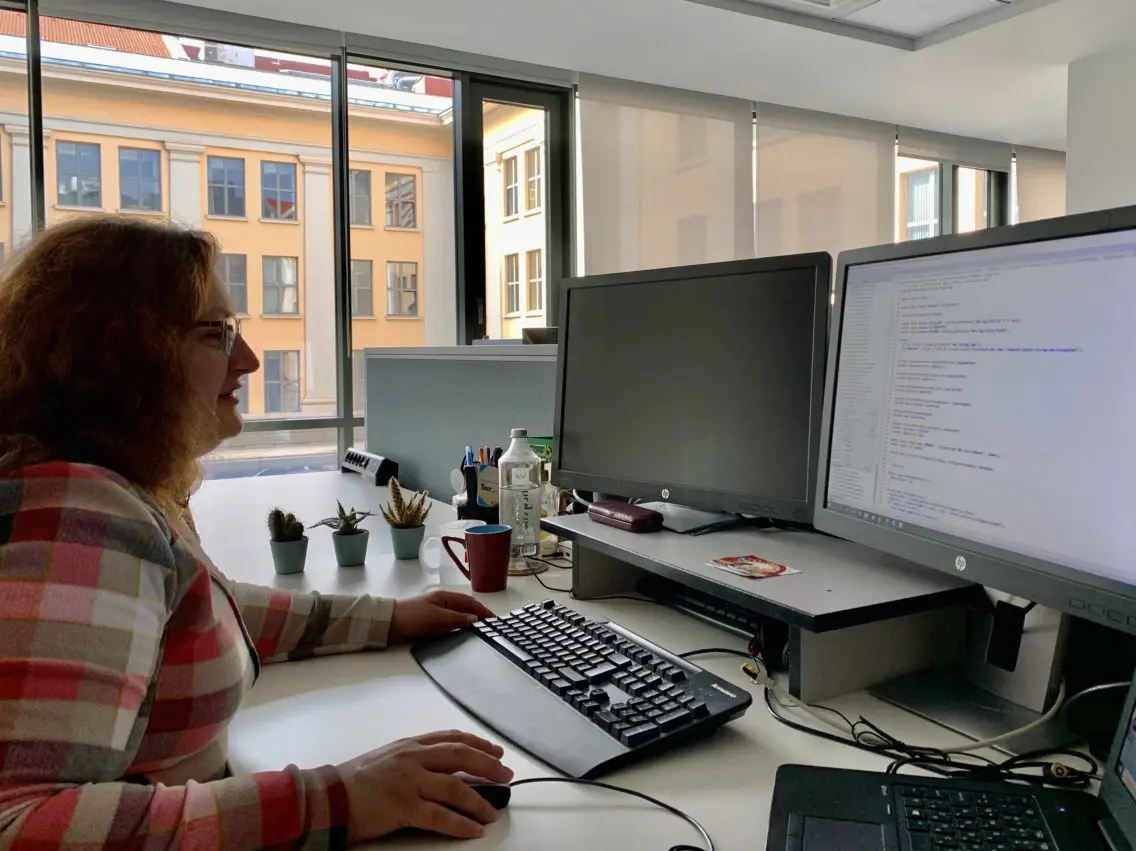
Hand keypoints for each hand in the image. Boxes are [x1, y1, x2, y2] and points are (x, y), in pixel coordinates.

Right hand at [339, 729, 512, 842]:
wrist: (327, 796)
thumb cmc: (354, 781)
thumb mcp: (387, 757)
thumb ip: (413, 757)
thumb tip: (442, 766)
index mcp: (409, 745)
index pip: (452, 738)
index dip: (478, 744)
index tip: (495, 751)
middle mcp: (413, 759)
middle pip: (461, 757)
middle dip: (488, 765)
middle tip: (506, 776)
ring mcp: (409, 782)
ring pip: (456, 788)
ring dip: (479, 801)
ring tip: (492, 812)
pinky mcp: (404, 807)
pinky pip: (440, 816)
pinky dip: (461, 824)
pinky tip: (473, 830)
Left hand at [388, 589, 494, 644]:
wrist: (387, 624)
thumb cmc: (411, 616)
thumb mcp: (436, 617)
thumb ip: (456, 618)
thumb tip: (474, 620)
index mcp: (444, 596)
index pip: (469, 602)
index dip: (483, 610)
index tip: (495, 620)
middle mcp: (442, 603)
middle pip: (465, 610)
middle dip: (477, 617)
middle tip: (490, 628)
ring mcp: (435, 613)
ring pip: (457, 619)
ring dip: (467, 625)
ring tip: (479, 634)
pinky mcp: (429, 624)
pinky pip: (448, 626)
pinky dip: (456, 630)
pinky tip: (460, 637)